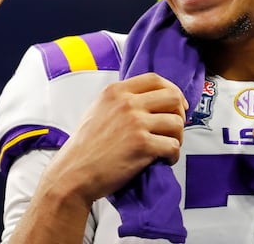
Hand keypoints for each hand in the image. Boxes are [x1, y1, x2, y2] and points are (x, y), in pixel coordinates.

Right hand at [42, 72, 187, 206]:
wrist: (73, 173)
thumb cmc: (85, 147)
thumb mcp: (98, 109)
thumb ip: (121, 100)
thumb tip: (151, 99)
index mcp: (116, 91)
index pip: (155, 79)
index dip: (172, 90)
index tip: (178, 103)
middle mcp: (127, 103)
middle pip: (173, 97)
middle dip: (180, 113)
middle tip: (174, 128)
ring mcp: (135, 123)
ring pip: (176, 123)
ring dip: (177, 137)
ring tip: (167, 147)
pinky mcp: (142, 145)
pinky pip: (173, 146)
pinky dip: (173, 155)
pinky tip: (164, 160)